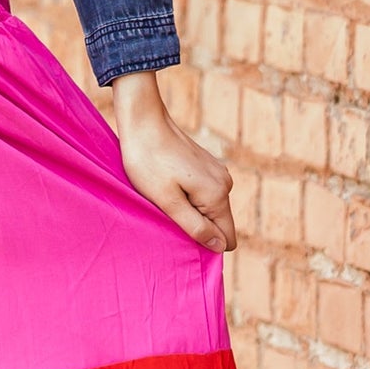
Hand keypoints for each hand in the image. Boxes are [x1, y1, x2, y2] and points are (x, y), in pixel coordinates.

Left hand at [110, 71, 235, 252]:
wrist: (143, 121)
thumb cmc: (148, 162)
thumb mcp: (167, 201)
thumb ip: (195, 226)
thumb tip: (220, 247)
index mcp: (217, 194)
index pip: (226, 238)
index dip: (205, 245)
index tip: (180, 236)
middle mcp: (224, 183)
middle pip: (217, 223)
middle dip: (195, 226)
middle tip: (165, 214)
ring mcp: (217, 171)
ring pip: (208, 207)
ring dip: (189, 210)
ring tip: (164, 198)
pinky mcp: (206, 164)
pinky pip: (203, 193)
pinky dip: (187, 196)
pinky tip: (167, 186)